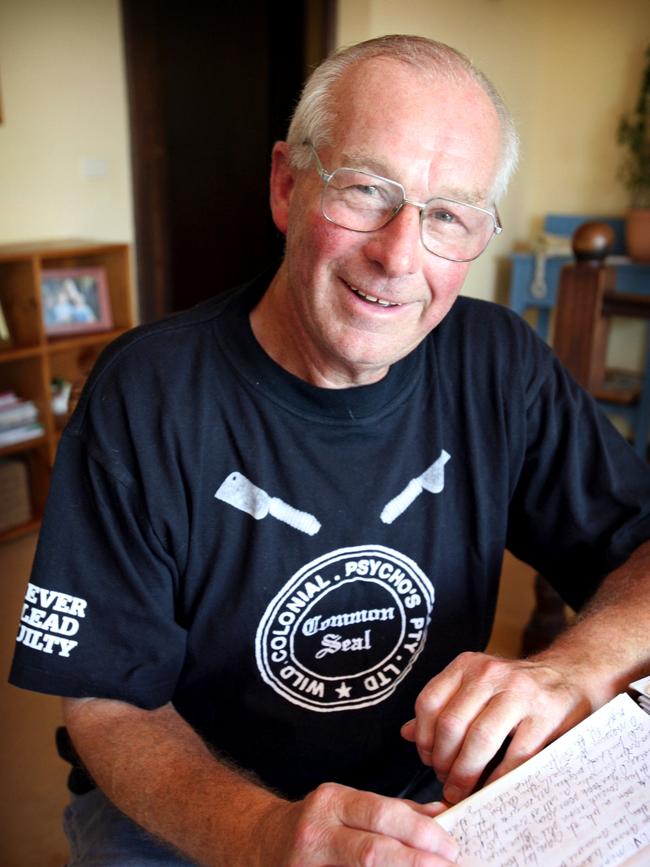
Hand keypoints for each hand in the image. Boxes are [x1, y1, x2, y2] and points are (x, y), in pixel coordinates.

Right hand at [255, 782, 457, 865]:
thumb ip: (395, 811)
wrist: (261, 843)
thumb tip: (443, 815)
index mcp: (332, 801)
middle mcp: (316, 831)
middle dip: (417, 862)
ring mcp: (307, 866)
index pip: (383, 813)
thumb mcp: (348, 806)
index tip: (451, 846)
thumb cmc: (317, 824)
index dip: (421, 831)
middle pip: (373, 851)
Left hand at [401, 651, 591, 804]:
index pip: (429, 702)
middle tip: (446, 781)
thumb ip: (443, 707)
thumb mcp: (475, 686)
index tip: (429, 760)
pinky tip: (491, 789)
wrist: (570, 675)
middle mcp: (490, 674)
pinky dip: (498, 778)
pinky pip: (515, 755)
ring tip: (462, 790)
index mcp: (467, 665)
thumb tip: (407, 734)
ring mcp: (520, 692)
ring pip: (480, 739)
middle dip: (443, 762)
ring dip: (466, 773)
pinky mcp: (546, 715)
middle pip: (451, 724)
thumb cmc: (515, 689)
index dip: (424, 738)